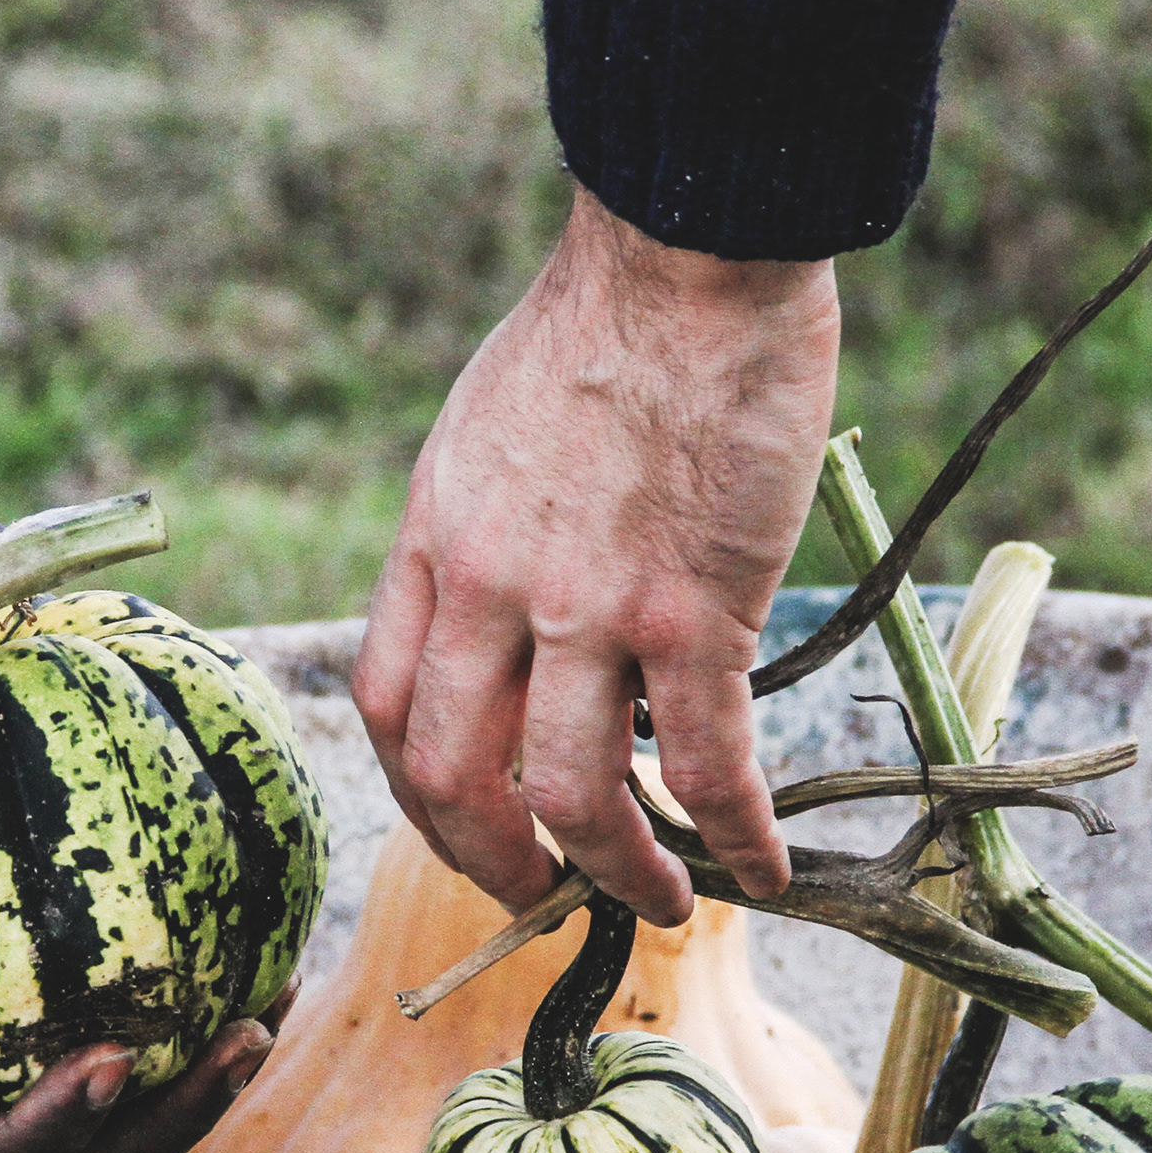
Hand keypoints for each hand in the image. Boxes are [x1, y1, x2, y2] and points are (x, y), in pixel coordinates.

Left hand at [355, 187, 838, 926]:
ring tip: (662, 901)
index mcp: (434, 540)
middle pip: (455, 777)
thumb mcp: (487, 430)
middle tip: (546, 894)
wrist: (688, 251)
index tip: (467, 822)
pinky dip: (734, 834)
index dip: (421, 790)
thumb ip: (485, 532)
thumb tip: (518, 620)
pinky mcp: (692, 610)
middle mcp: (490, 588)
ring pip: (571, 794)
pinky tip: (763, 869)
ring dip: (617, 872)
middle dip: (496, 862)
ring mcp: (587, 607)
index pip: (388, 705)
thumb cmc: (607, 324)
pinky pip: (706, 762)